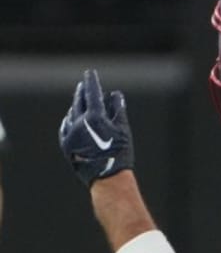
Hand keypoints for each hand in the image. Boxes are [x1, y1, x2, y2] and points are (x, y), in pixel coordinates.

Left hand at [59, 69, 134, 187]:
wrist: (107, 179)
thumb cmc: (119, 155)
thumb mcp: (123, 131)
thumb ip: (118, 110)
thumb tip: (115, 95)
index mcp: (94, 118)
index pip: (92, 94)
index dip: (91, 82)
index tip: (90, 73)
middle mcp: (79, 123)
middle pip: (79, 102)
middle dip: (82, 92)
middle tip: (83, 85)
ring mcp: (70, 134)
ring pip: (71, 114)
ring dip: (76, 106)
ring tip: (79, 101)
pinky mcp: (66, 144)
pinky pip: (65, 127)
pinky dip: (69, 120)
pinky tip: (70, 118)